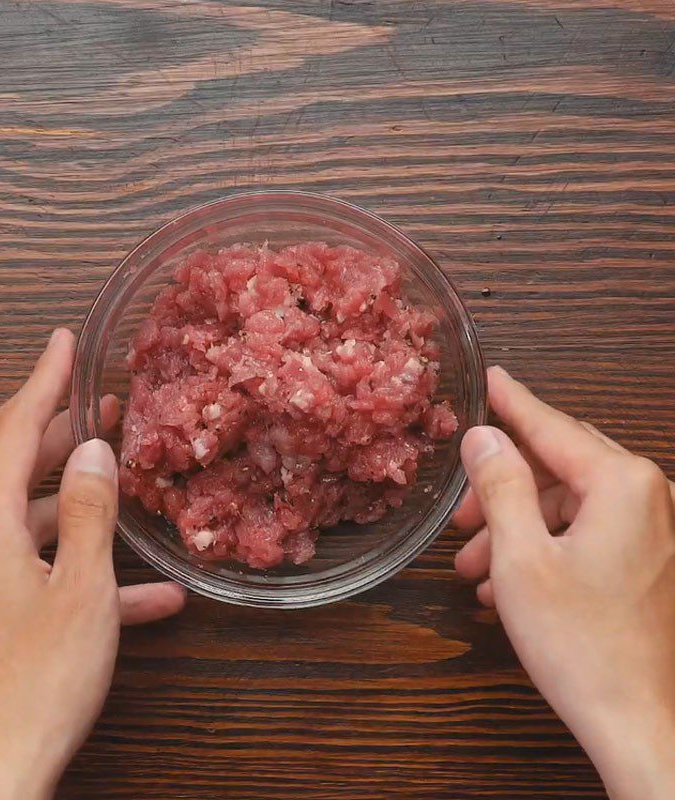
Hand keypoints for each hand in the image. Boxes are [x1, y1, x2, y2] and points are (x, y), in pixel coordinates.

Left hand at [0, 329, 186, 799]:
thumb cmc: (41, 681)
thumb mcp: (83, 588)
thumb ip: (88, 511)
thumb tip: (91, 451)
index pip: (12, 430)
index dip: (43, 380)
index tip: (62, 341)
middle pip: (18, 471)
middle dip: (65, 441)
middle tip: (105, 408)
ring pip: (33, 524)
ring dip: (84, 513)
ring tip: (131, 494)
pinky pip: (36, 573)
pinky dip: (80, 570)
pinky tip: (146, 597)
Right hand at [454, 366, 674, 799]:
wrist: (640, 722)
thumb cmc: (581, 643)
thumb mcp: (520, 557)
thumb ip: (500, 486)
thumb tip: (483, 436)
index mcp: (620, 484)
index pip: (551, 426)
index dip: (511, 403)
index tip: (488, 377)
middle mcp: (645, 497)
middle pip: (557, 466)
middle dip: (501, 487)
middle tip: (459, 510)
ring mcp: (651, 530)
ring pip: (566, 504)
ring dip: (515, 527)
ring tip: (472, 565)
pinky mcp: (647, 559)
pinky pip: (584, 533)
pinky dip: (541, 547)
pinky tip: (504, 582)